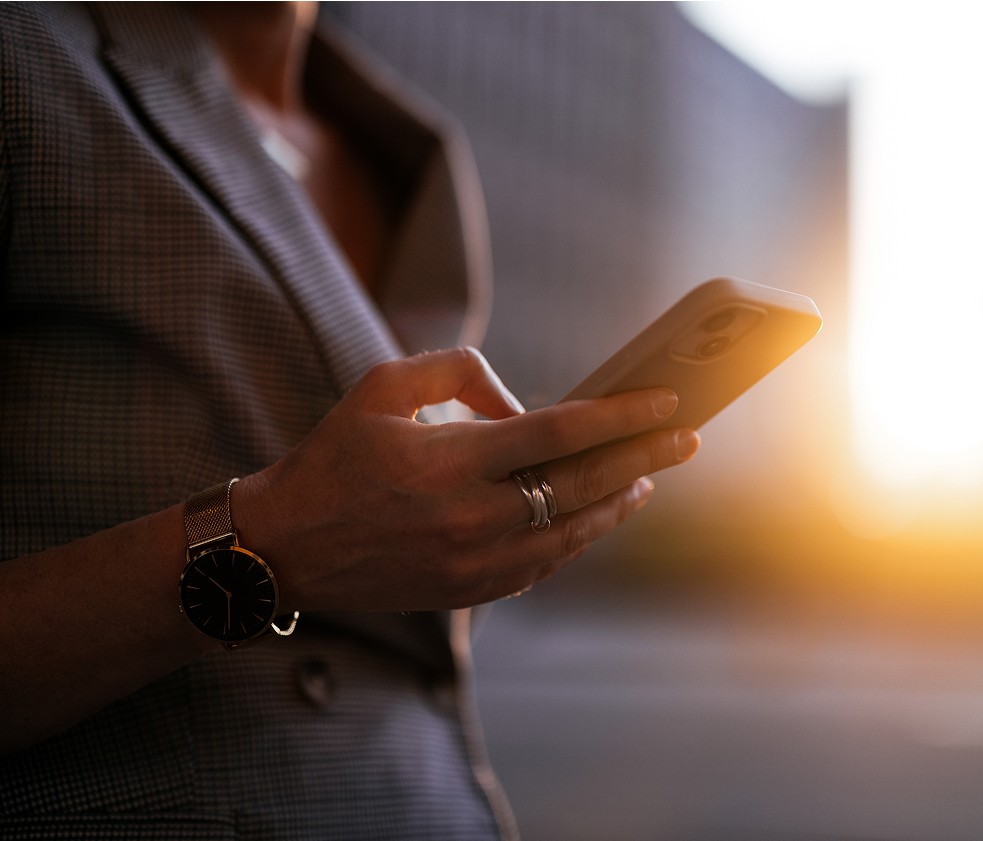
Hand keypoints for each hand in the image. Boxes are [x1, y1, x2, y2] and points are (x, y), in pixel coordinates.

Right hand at [234, 347, 698, 610]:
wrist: (286, 547)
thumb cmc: (334, 456)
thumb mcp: (383, 386)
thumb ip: (459, 372)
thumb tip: (522, 402)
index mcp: (452, 461)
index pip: (560, 433)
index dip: (620, 416)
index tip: (665, 400)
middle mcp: (472, 517)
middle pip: (583, 485)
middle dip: (644, 458)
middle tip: (687, 438)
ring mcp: (475, 563)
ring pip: (573, 532)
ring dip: (619, 502)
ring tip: (650, 477)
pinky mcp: (471, 591)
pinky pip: (545, 564)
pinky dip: (579, 538)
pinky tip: (599, 515)